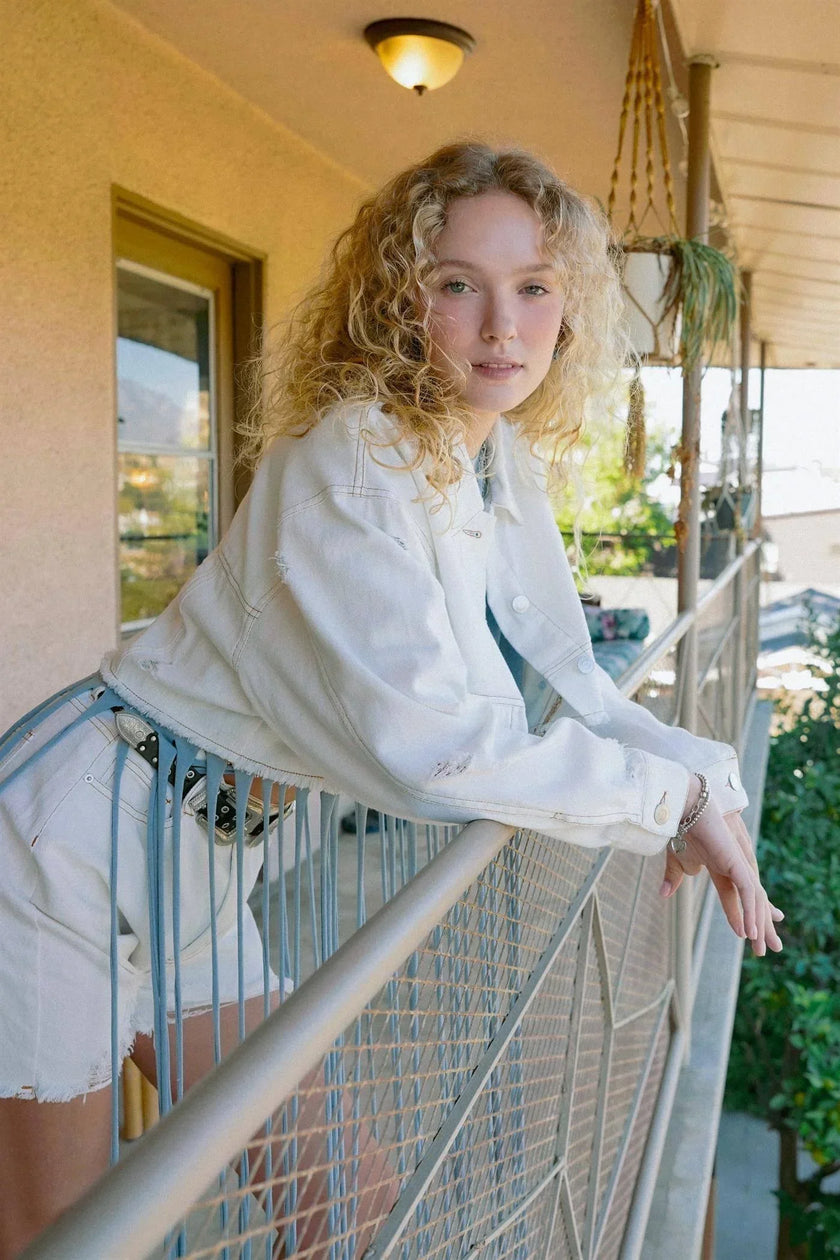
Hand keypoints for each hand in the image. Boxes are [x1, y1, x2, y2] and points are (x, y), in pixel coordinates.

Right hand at [659, 793, 783, 956]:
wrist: (685, 805)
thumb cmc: (679, 829)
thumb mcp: (675, 861)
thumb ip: (674, 879)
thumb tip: (664, 895)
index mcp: (722, 867)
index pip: (737, 896)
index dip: (744, 914)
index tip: (748, 934)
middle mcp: (735, 867)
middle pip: (753, 901)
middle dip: (760, 924)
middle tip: (764, 950)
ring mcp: (738, 864)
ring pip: (754, 900)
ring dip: (758, 925)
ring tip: (759, 948)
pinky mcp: (736, 862)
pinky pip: (748, 892)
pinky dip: (750, 912)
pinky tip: (750, 931)